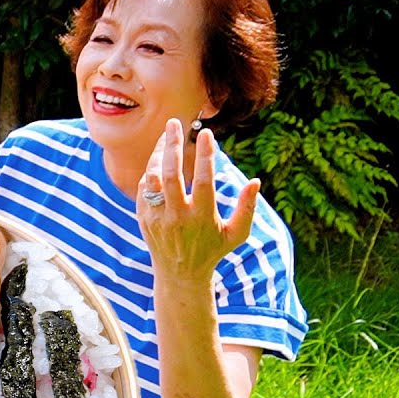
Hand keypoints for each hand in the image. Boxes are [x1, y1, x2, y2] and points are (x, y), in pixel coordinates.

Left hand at [137, 118, 259, 283]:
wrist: (179, 274)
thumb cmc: (213, 250)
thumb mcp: (237, 234)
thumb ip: (247, 208)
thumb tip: (255, 181)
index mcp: (202, 218)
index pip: (204, 181)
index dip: (206, 156)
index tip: (208, 134)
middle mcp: (177, 217)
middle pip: (171, 175)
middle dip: (172, 146)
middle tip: (175, 122)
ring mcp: (157, 218)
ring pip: (152, 179)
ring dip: (158, 154)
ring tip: (167, 135)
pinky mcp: (143, 218)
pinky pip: (143, 188)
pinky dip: (151, 170)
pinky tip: (160, 157)